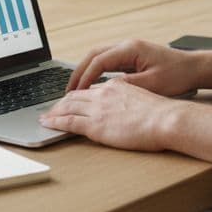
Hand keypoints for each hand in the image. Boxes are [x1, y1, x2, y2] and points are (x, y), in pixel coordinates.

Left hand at [40, 79, 182, 150]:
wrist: (167, 119)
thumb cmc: (163, 114)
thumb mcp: (144, 99)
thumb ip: (130, 100)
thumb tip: (124, 107)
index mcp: (116, 87)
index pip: (90, 90)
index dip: (77, 95)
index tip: (70, 100)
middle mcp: (104, 94)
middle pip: (74, 96)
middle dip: (60, 102)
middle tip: (50, 108)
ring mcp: (98, 109)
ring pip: (67, 107)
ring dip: (53, 112)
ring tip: (44, 117)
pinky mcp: (95, 125)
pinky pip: (68, 122)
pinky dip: (55, 122)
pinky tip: (46, 123)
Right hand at [65, 39, 203, 95]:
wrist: (195, 68)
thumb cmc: (177, 75)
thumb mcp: (151, 84)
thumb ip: (126, 86)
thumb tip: (102, 91)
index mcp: (130, 49)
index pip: (98, 61)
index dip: (85, 77)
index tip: (76, 93)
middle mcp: (127, 45)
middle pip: (93, 55)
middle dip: (79, 72)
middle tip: (68, 91)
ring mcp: (129, 50)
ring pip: (99, 57)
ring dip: (86, 72)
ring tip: (75, 90)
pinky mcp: (132, 57)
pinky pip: (108, 62)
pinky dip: (96, 73)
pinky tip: (92, 87)